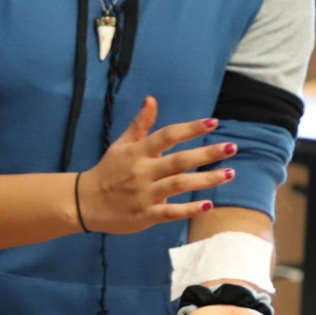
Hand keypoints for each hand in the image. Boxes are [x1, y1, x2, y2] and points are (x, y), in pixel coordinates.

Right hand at [77, 96, 235, 234]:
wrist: (83, 203)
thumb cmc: (107, 172)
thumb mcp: (121, 146)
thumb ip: (140, 125)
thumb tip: (151, 99)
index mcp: (137, 153)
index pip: (166, 136)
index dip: (190, 129)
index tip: (212, 122)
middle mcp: (142, 172)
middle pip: (178, 161)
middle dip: (206, 153)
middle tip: (232, 147)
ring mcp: (144, 195)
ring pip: (179, 185)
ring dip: (205, 180)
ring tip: (230, 174)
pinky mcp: (144, 215)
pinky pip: (170, 213)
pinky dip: (189, 210)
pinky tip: (208, 205)